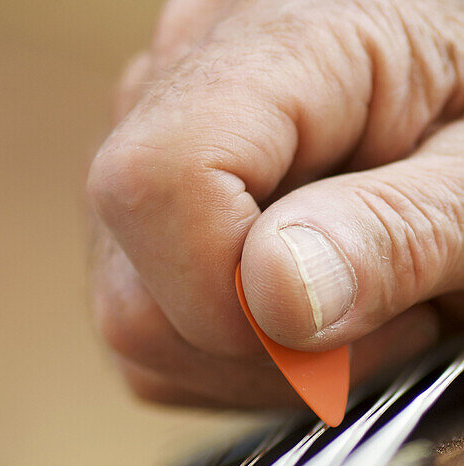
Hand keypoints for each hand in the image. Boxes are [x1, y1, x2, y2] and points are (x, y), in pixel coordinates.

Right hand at [88, 0, 463, 410]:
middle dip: (259, 354)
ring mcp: (157, 141)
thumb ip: (396, 231)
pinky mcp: (156, 203)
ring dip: (254, 363)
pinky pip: (151, 326)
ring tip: (361, 307)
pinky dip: (233, 352)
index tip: (340, 320)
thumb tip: (271, 296)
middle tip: (385, 321)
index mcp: (281, 39)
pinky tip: (312, 307)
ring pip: (135, 325)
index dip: (227, 299)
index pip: (155, 186)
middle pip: (133, 292)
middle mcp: (185, 78)